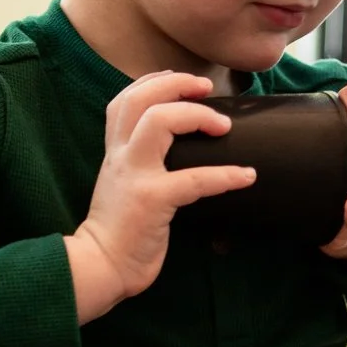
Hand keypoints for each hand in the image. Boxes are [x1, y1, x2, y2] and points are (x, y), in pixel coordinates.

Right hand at [64, 73, 255, 321]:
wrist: (101, 265)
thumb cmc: (119, 229)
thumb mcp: (122, 184)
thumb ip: (139, 163)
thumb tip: (179, 151)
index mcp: (114, 151)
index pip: (124, 99)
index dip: (154, 81)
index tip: (182, 81)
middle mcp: (121, 156)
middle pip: (142, 99)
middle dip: (178, 86)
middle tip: (207, 90)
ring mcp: (135, 175)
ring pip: (159, 121)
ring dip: (197, 116)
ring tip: (223, 126)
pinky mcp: (152, 200)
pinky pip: (194, 179)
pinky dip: (225, 175)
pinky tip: (245, 176)